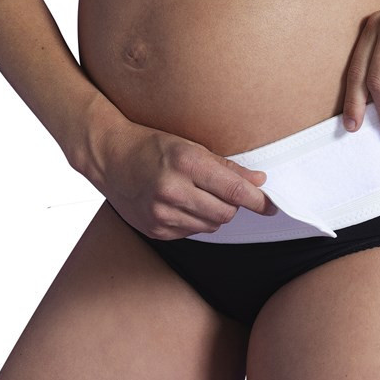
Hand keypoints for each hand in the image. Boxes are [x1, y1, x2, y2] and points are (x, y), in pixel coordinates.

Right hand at [87, 117, 278, 239]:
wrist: (108, 157)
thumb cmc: (150, 146)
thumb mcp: (190, 146)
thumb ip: (227, 167)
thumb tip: (259, 180)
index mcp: (185, 163)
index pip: (234, 190)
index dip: (258, 201)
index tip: (271, 206)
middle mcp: (172, 190)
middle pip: (226, 213)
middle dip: (232, 206)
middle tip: (223, 192)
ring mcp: (161, 214)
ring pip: (211, 226)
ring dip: (213, 214)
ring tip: (196, 195)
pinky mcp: (155, 230)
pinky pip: (191, 233)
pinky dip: (194, 222)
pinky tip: (180, 205)